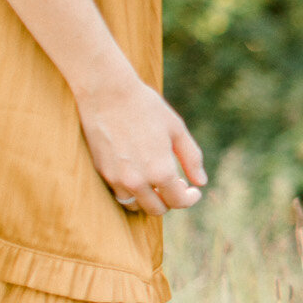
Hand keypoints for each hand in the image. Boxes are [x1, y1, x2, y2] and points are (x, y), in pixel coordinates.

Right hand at [75, 76, 206, 215]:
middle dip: (169, 200)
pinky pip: (118, 193)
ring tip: (156, 181)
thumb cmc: (147, 108)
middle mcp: (137, 180)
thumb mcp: (177, 131)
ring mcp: (116, 178)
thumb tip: (201, 182)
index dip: (189, 199)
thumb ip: (191, 159)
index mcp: (161, 171)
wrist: (107, 93)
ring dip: (148, 199)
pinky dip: (130, 191)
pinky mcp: (101, 171)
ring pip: (134, 205)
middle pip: (156, 209)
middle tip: (176, 185)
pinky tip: (138, 174)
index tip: (193, 191)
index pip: (178, 202)